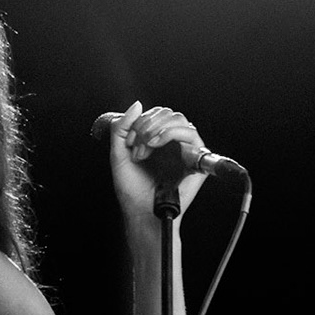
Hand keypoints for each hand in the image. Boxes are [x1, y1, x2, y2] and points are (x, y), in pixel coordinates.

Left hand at [101, 101, 206, 220]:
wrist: (141, 211)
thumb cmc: (131, 188)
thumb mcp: (118, 154)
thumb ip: (122, 128)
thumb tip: (137, 104)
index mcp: (156, 140)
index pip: (155, 114)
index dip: (140, 121)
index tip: (128, 141)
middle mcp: (173, 143)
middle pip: (168, 113)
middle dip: (147, 124)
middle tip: (136, 145)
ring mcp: (185, 150)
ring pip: (179, 119)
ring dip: (157, 128)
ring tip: (146, 147)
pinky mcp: (196, 159)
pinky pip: (191, 133)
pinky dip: (170, 132)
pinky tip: (156, 143)